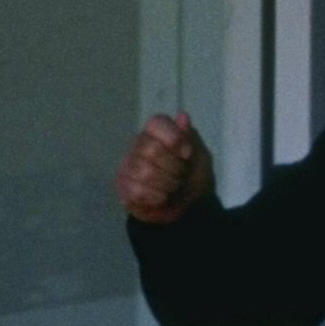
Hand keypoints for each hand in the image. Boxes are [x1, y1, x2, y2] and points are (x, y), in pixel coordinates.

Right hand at [117, 110, 214, 224]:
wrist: (189, 208)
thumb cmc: (194, 177)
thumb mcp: (201, 157)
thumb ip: (191, 138)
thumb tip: (183, 116)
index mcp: (158, 132)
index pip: (156, 123)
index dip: (174, 138)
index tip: (187, 154)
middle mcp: (139, 144)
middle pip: (151, 149)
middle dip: (174, 167)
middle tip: (181, 175)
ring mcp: (128, 164)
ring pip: (143, 171)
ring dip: (167, 184)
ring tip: (173, 187)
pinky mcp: (123, 186)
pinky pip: (137, 190)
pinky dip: (156, 197)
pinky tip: (161, 198)